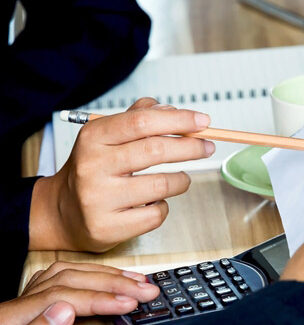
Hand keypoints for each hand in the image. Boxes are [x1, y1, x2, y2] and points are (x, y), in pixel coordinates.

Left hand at [0, 261, 158, 324]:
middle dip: (112, 283)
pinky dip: (92, 276)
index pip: (62, 297)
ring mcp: (25, 300)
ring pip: (69, 274)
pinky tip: (110, 278)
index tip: (128, 303)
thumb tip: (64, 309)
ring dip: (107, 276)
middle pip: (69, 279)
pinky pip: (65, 278)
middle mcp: (17, 303)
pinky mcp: (34, 302)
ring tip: (137, 281)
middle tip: (145, 290)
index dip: (99, 299)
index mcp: (9, 318)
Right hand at [29, 98, 215, 250]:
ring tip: (181, 179)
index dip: (178, 120)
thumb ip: (139, 118)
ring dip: (181, 180)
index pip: (142, 122)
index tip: (202, 122)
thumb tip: (173, 111)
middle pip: (154, 150)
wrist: (62, 212)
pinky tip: (153, 202)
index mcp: (94, 137)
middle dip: (190, 147)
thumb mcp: (107, 137)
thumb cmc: (93, 170)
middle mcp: (92, 166)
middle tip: (206, 147)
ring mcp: (98, 199)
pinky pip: (155, 213)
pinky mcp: (107, 226)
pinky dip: (163, 205)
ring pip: (161, 185)